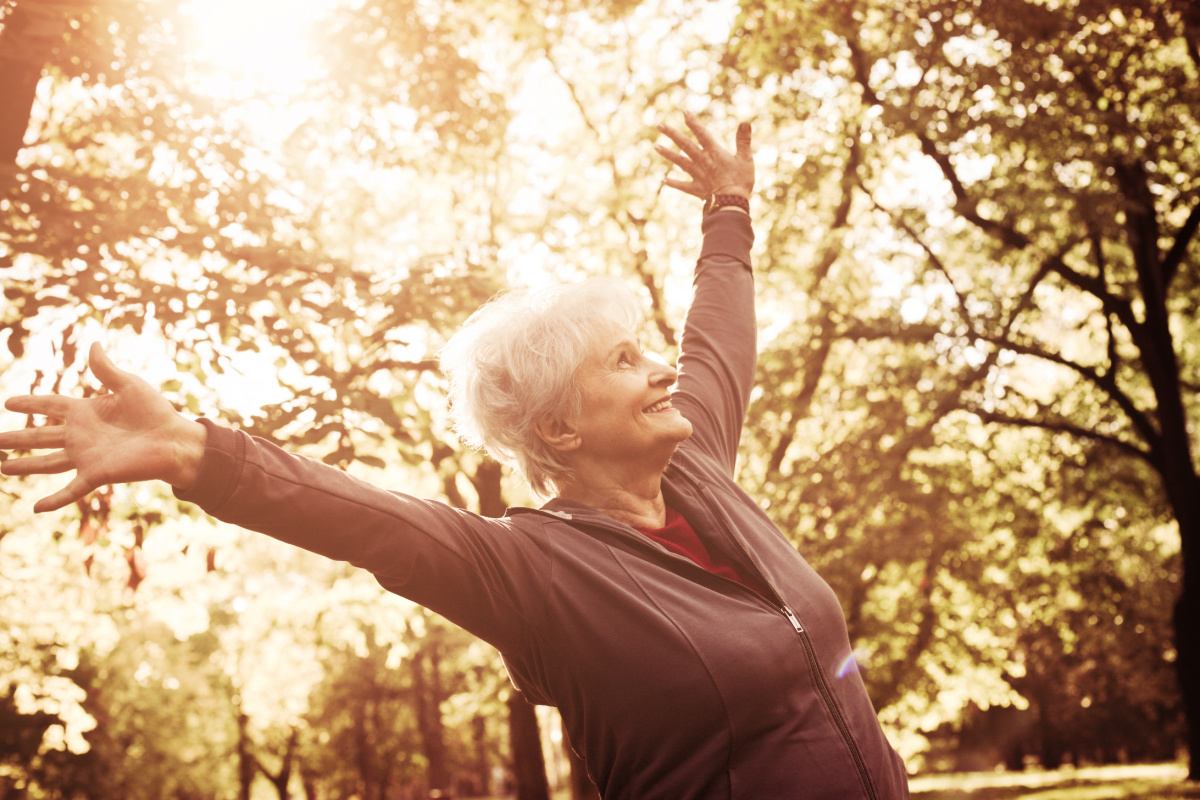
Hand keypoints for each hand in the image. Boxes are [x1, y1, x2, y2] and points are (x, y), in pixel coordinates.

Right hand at [0, 343, 206, 512]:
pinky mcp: (97, 474)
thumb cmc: (157, 412)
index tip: (9, 401)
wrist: (176, 440)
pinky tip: (36, 509)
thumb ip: (106, 369)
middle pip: (41, 436)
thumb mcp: (129, 386)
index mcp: (87, 412)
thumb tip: (93, 344)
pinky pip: (71, 490)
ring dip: (25, 466)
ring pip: (48, 462)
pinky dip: (55, 500)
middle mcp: (82, 435)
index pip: (51, 405)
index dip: (31, 402)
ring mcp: (87, 455)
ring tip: (3, 467)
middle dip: (17, 438)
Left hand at [655, 111, 753, 200]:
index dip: (693, 122)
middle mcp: (702, 161)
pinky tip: (664, 180)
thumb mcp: (746, 159)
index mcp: (714, 152)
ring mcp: (697, 175)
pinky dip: (673, 182)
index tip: (684, 112)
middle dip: (672, 134)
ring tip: (656, 147)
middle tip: (659, 125)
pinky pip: (682, 185)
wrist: (731, 204)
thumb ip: (743, 140)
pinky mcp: (696, 189)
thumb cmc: (741, 181)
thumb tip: (746, 122)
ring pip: (679, 161)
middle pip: (684, 144)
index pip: (701, 133)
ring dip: (668, 154)